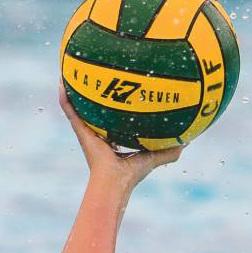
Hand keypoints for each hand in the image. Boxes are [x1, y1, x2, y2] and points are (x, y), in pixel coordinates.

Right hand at [60, 87, 183, 186]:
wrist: (115, 181)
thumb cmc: (133, 174)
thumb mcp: (155, 157)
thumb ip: (170, 150)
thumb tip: (189, 140)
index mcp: (113, 139)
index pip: (114, 119)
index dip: (116, 106)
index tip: (121, 91)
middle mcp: (98, 134)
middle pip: (95, 109)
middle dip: (94, 93)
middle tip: (95, 75)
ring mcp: (87, 131)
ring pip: (78, 106)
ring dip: (74, 89)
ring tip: (72, 71)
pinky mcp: (80, 130)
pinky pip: (70, 110)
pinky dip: (65, 96)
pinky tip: (62, 80)